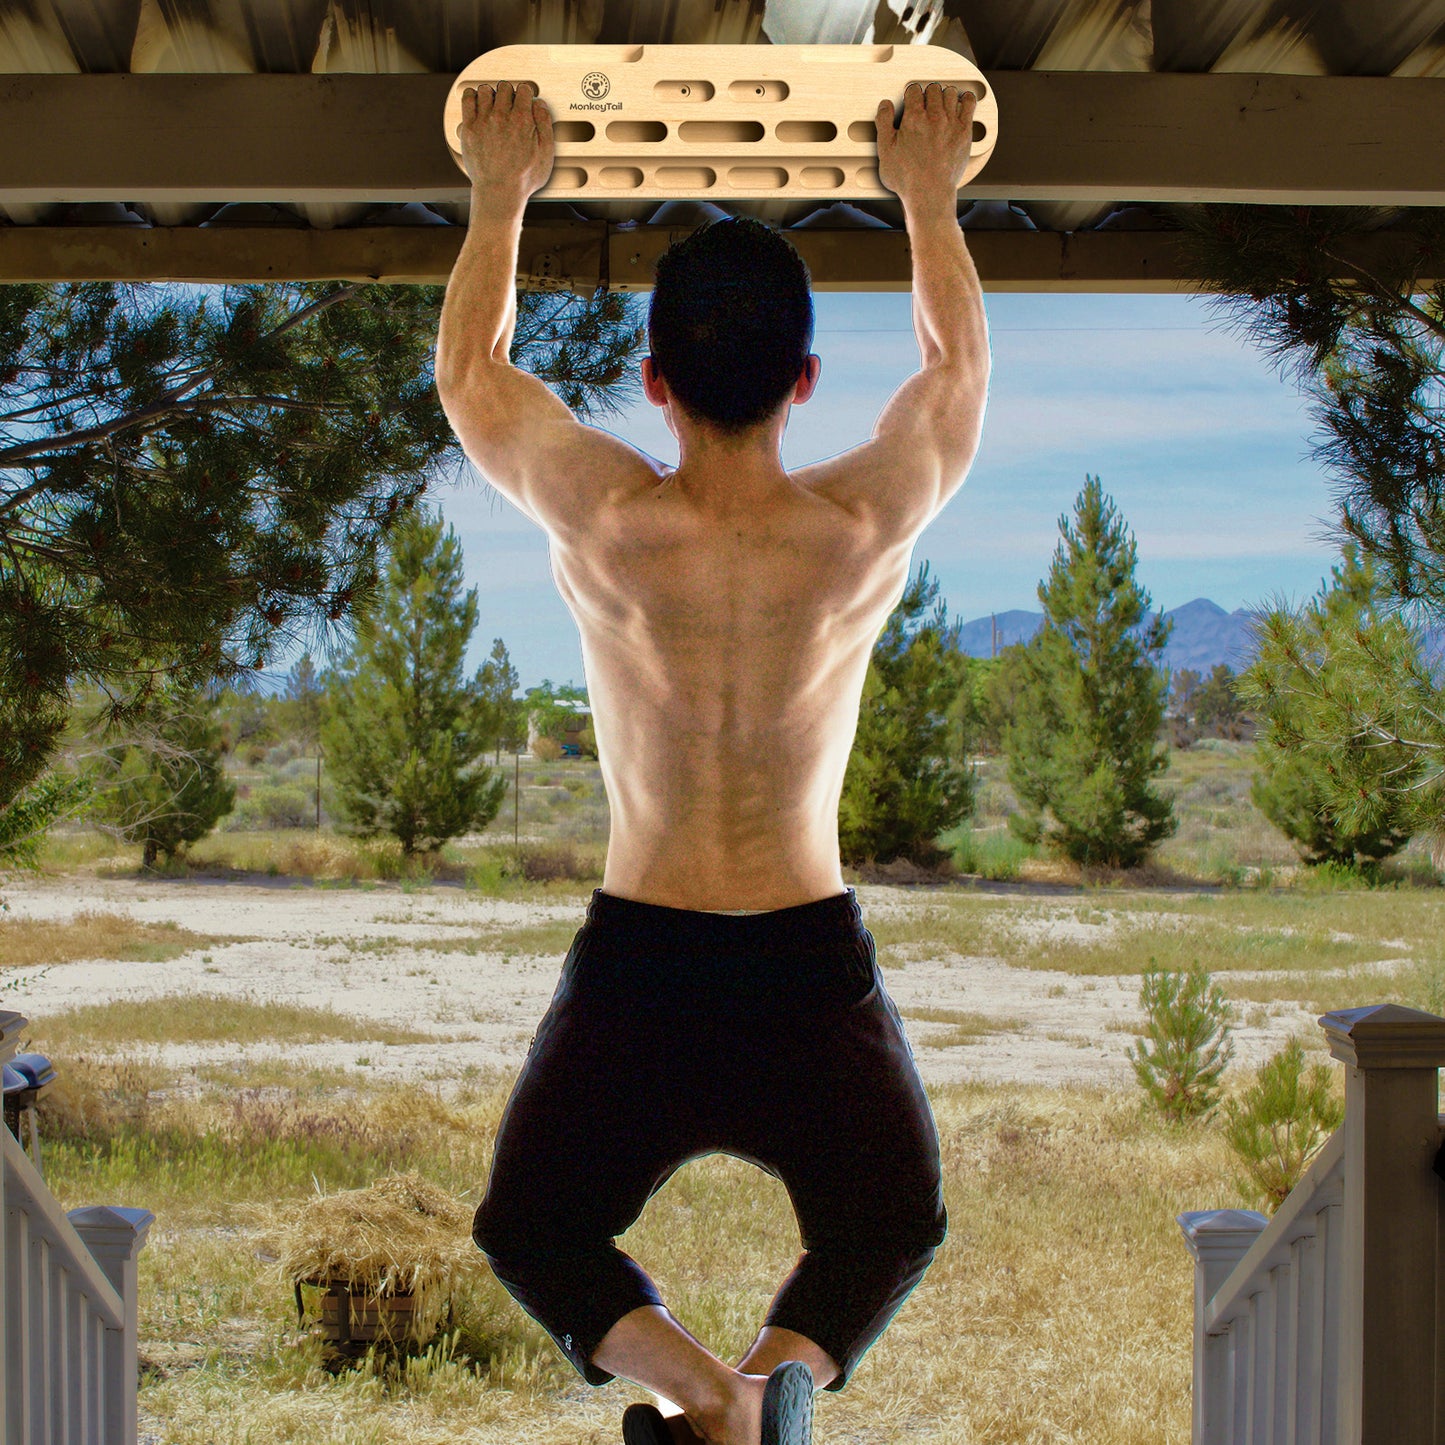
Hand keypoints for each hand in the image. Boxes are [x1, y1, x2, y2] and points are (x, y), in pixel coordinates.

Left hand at [456, 80, 554, 205]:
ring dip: (491, 95)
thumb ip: (545, 124)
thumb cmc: (522, 179)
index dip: (525, 94)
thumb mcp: (546, 153)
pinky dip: (472, 96)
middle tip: (509, 103)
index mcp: (522, 120)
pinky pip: (467, 99)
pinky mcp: (470, 128)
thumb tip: (540, 104)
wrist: (499, 192)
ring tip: (493, 104)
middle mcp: (502, 117)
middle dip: (509, 93)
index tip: (524, 99)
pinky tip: (476, 101)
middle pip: (505, 87)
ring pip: (486, 90)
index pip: (524, 89)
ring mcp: (484, 121)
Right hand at [875, 81, 976, 204]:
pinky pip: (970, 104)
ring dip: (945, 95)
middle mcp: (933, 117)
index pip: (914, 90)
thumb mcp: (885, 152)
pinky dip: (966, 99)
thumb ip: (884, 124)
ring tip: (941, 103)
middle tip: (926, 102)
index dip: (911, 93)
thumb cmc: (908, 178)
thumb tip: (885, 106)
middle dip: (928, 93)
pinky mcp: (964, 132)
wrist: (929, 194)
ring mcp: (951, 123)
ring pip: (950, 93)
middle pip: (933, 89)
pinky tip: (962, 101)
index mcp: (913, 118)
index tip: (911, 99)